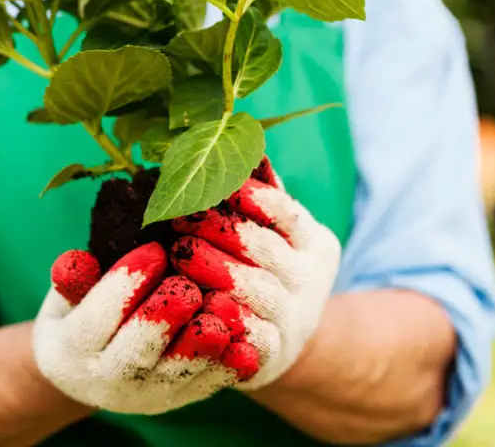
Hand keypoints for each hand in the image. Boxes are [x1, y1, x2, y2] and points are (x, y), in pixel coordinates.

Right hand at [35, 243, 257, 413]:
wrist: (89, 370)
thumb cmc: (79, 314)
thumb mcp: (65, 297)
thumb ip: (73, 280)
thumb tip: (75, 261)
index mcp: (72, 350)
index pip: (98, 318)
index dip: (125, 284)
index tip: (153, 249)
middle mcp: (106, 381)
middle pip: (136, 353)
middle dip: (164, 318)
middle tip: (188, 284)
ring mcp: (145, 395)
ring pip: (176, 374)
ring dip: (203, 343)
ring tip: (224, 308)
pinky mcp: (179, 399)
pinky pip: (206, 384)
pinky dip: (228, 365)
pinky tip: (247, 341)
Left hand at [172, 158, 341, 389]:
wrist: (282, 341)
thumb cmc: (264, 269)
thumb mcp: (272, 231)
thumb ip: (258, 193)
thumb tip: (241, 139)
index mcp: (315, 242)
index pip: (284, 213)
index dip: (248, 198)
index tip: (210, 185)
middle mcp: (312, 280)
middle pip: (266, 251)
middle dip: (221, 231)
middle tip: (179, 217)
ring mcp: (296, 319)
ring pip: (257, 291)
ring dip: (215, 269)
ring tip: (178, 252)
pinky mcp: (274, 354)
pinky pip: (249, 337)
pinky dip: (223, 319)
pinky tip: (195, 304)